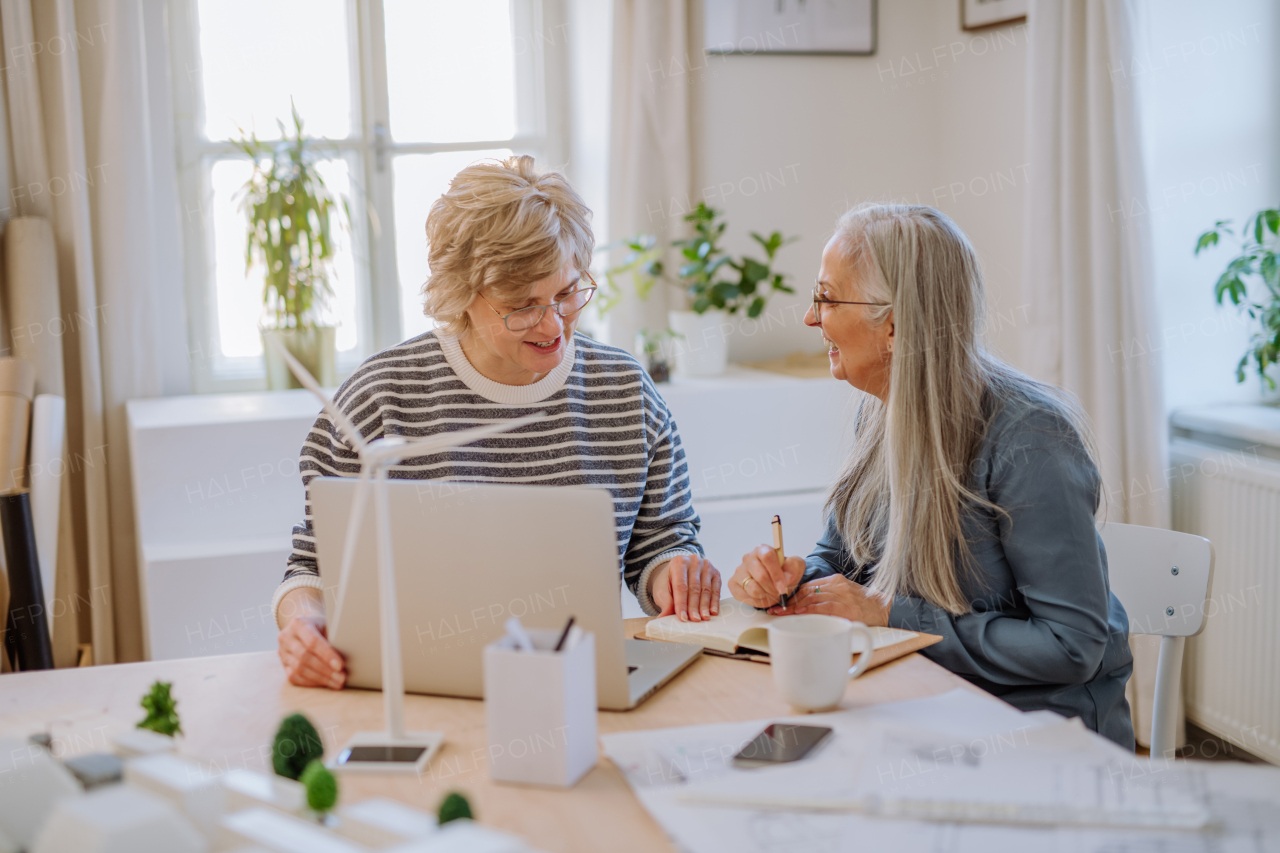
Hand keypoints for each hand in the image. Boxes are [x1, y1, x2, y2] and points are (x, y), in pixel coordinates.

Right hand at [277, 587, 345, 688]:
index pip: (312, 641)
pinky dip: (311, 682)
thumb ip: (334, 636)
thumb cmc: (322, 626)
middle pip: (305, 657)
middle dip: (325, 669)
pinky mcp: (283, 665)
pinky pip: (295, 677)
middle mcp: (286, 637)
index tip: (341, 665)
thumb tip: (350, 653)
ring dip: (320, 678)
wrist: (305, 627)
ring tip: (337, 682)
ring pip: (299, 669)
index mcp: (298, 623)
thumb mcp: (328, 624)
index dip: (327, 655)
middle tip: (342, 677)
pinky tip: (325, 683)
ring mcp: (282, 652)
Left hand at [651, 554, 720, 621]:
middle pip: (694, 588)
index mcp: (678, 562)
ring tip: (704, 618)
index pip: (681, 586)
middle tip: (694, 620)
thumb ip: (665, 603)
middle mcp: (694, 561)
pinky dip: (714, 602)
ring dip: (705, 606)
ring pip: (706, 589)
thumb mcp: (662, 590)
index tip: (683, 618)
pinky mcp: (716, 573)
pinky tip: (713, 612)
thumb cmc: (670, 582)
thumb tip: (663, 618)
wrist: (679, 571)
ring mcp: (707, 566)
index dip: (682, 603)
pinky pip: (716, 589)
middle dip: (694, 606)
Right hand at [729, 545, 805, 608]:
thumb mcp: (795, 566)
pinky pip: (745, 597)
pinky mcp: (733, 583)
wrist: (775, 581)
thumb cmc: (784, 572)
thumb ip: (794, 567)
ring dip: (766, 597)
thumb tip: (787, 578)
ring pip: (752, 588)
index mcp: (762, 550)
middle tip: (779, 594)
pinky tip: (762, 598)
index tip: (783, 587)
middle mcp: (748, 558)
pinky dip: (757, 602)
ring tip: (772, 596)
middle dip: (773, 589)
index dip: (776, 574)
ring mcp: (739, 571)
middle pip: (760, 575)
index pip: (767, 557)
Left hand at [767, 573, 891, 626]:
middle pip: (806, 592)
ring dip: (794, 608)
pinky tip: (799, 614)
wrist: (885, 609)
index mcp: (835, 580)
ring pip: (811, 599)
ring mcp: (842, 596)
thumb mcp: (845, 595)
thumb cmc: (864, 605)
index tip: (780, 602)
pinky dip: (809, 611)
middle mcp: (837, 585)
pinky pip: (823, 608)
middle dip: (789, 602)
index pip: (808, 586)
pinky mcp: (846, 607)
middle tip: (775, 610)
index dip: (792, 594)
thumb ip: (827, 597)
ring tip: (781, 614)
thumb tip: (805, 605)